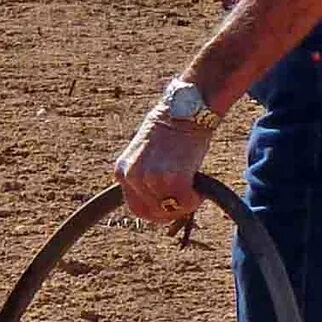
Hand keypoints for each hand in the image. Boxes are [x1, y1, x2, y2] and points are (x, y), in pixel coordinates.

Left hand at [114, 100, 212, 225]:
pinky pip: (185, 203)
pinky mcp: (173, 180)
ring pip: (169, 210)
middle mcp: (133, 177)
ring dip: (184, 204)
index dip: (155, 212)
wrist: (185, 108)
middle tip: (185, 201)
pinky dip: (195, 200)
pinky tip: (199, 190)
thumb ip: (146, 175)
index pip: (136, 207)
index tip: (170, 208)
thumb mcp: (146, 153)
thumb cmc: (171, 127)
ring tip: (193, 189)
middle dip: (170, 211)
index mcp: (122, 170)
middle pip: (151, 212)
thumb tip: (160, 200)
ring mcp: (152, 179)